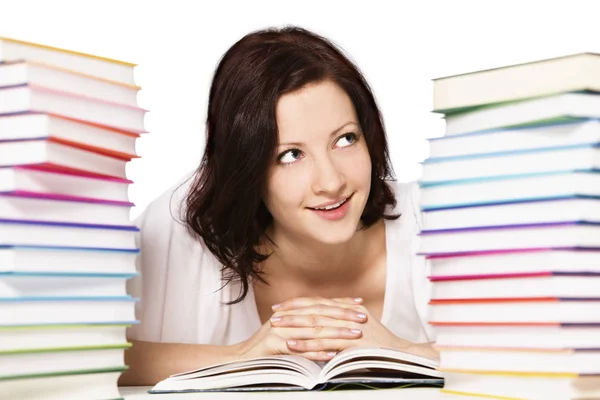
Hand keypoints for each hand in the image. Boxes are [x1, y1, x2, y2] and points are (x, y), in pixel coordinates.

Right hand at [233, 297, 366, 361]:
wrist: (237, 362)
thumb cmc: (265, 353)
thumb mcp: (286, 336)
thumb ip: (304, 330)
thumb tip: (329, 331)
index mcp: (289, 313)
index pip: (319, 306)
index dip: (340, 304)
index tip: (359, 305)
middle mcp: (285, 318)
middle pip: (319, 315)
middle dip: (343, 316)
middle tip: (363, 318)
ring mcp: (278, 331)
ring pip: (312, 331)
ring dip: (336, 333)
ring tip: (356, 335)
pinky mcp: (273, 346)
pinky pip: (299, 349)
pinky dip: (317, 352)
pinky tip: (333, 354)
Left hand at [270, 297, 439, 360]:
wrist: (402, 358)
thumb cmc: (380, 347)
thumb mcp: (361, 329)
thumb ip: (344, 320)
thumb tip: (323, 318)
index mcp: (351, 309)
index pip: (320, 302)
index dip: (300, 303)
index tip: (282, 306)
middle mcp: (350, 314)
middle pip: (315, 310)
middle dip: (292, 312)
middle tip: (273, 314)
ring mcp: (351, 328)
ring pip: (317, 325)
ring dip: (294, 326)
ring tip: (276, 328)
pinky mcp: (352, 344)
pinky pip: (325, 343)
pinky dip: (306, 344)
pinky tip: (291, 345)